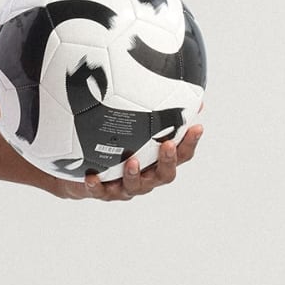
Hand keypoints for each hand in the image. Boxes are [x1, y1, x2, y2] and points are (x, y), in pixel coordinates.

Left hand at [55, 122, 203, 200]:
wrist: (88, 173)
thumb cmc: (122, 149)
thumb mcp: (140, 129)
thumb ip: (160, 113)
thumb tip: (183, 92)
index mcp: (159, 163)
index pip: (182, 155)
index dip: (190, 142)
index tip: (197, 126)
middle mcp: (147, 178)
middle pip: (165, 175)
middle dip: (167, 161)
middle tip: (167, 145)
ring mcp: (126, 187)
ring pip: (135, 186)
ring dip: (134, 174)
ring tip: (131, 161)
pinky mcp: (104, 193)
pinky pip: (101, 192)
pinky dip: (97, 186)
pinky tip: (91, 177)